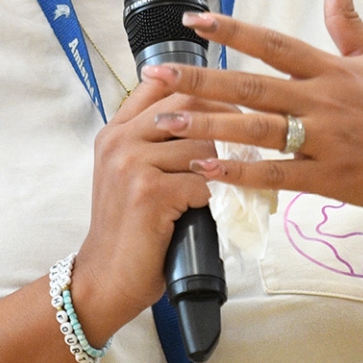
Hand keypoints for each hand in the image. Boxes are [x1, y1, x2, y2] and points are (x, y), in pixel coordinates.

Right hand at [73, 74, 224, 341]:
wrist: (107, 278)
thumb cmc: (132, 230)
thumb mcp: (134, 176)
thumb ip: (159, 145)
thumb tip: (216, 119)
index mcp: (116, 131)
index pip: (163, 85)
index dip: (204, 87)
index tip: (233, 104)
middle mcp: (120, 140)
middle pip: (189, 105)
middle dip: (228, 119)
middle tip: (255, 135)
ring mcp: (131, 164)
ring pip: (202, 144)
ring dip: (231, 161)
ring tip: (249, 173)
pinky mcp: (148, 192)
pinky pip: (203, 180)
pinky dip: (222, 192)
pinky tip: (228, 202)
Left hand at [145, 0, 362, 230]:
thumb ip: (349, 17)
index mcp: (333, 70)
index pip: (275, 44)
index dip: (233, 31)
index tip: (194, 22)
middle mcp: (326, 102)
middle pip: (254, 87)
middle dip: (203, 80)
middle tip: (157, 74)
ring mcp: (327, 141)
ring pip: (258, 131)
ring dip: (209, 126)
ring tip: (165, 122)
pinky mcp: (329, 179)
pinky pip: (277, 175)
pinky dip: (240, 173)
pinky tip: (205, 169)